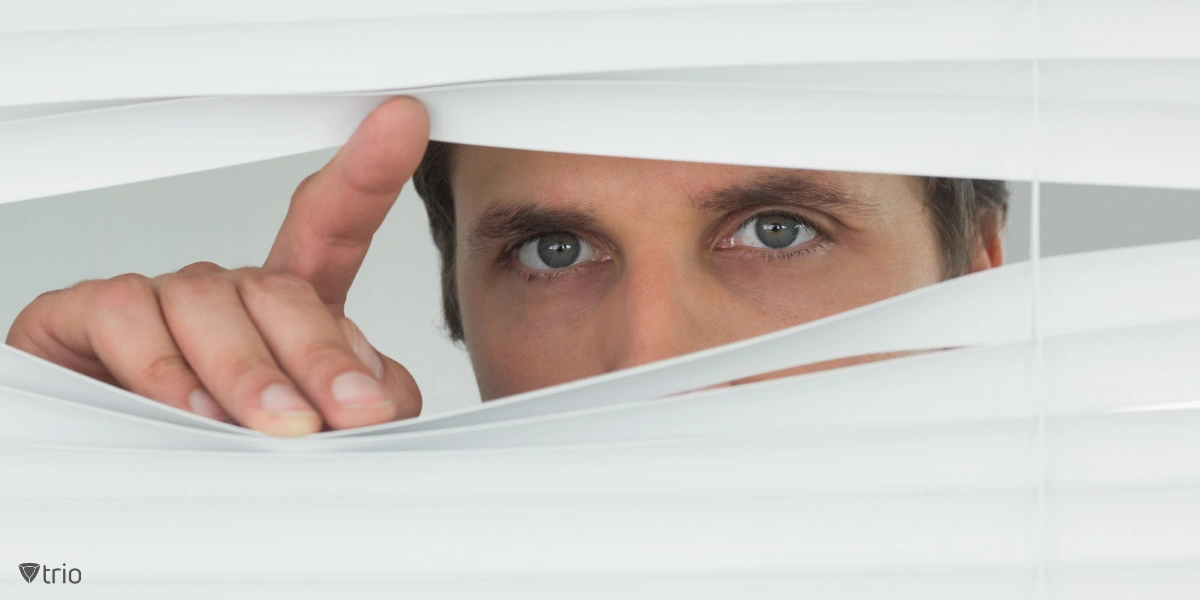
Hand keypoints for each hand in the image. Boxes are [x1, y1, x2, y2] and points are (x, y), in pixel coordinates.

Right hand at [6, 98, 429, 436]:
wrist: (116, 479)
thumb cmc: (230, 452)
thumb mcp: (319, 432)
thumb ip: (368, 402)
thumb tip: (376, 388)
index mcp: (286, 310)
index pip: (332, 230)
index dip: (366, 176)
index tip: (403, 123)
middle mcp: (224, 295)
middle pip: (278, 289)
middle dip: (320, 357)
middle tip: (350, 412)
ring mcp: (157, 301)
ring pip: (208, 304)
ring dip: (249, 374)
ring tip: (278, 426)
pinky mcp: (86, 316)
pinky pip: (126, 316)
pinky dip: (164, 368)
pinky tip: (192, 408)